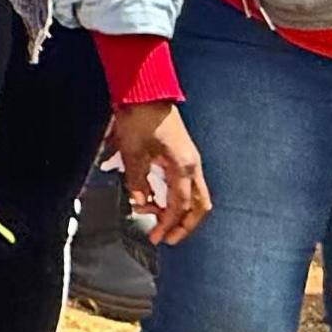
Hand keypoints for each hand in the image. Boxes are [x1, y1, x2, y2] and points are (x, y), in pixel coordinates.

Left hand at [111, 101, 208, 244]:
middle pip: (198, 205)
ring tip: (156, 219)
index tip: (156, 238)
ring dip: (178, 211)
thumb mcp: (133, 152)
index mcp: (183, 167)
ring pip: (194, 195)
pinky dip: (174, 197)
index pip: (180, 205)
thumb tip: (140, 203)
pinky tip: (155, 201)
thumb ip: (136, 181)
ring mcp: (188, 160)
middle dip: (184, 224)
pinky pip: (184, 184)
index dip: (168, 224)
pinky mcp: (181, 156)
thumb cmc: (140, 118)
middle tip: (165, 237)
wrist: (146, 93)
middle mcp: (191, 166)